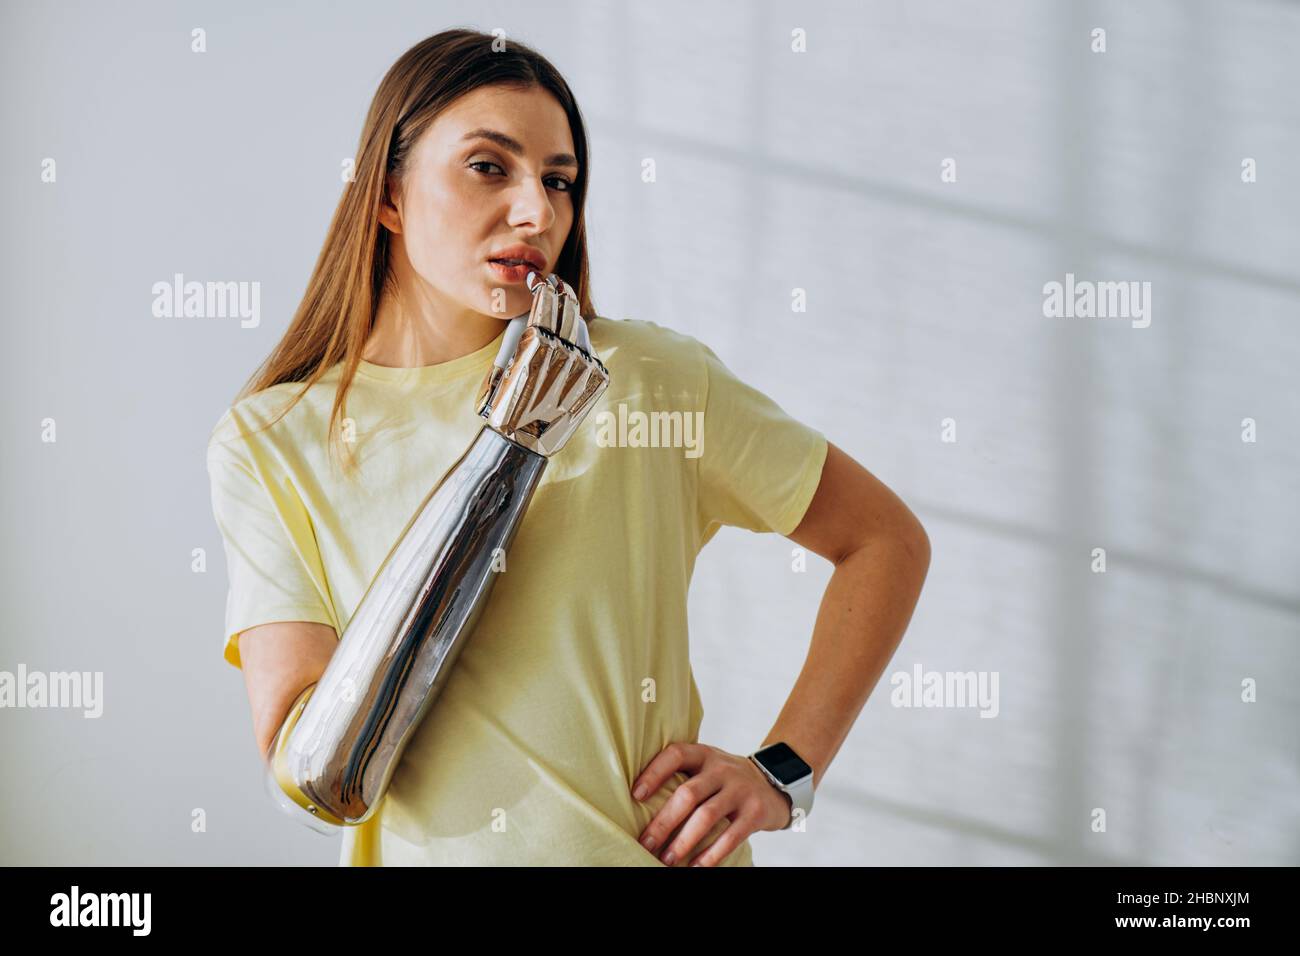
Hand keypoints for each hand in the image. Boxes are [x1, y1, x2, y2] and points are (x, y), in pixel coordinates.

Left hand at [630, 742, 792, 866]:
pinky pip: (730, 836)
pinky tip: (696, 867)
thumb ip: (683, 775)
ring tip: (667, 860)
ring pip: (707, 816)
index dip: (654, 772)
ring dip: (684, 841)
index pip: (676, 755)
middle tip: (645, 843)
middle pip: (688, 793)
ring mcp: (741, 789)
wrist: (775, 783)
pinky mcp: (756, 812)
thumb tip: (640, 803)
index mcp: (705, 754)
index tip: (635, 795)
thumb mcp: (708, 766)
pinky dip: (711, 855)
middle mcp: (722, 768)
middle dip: (663, 822)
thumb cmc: (727, 780)